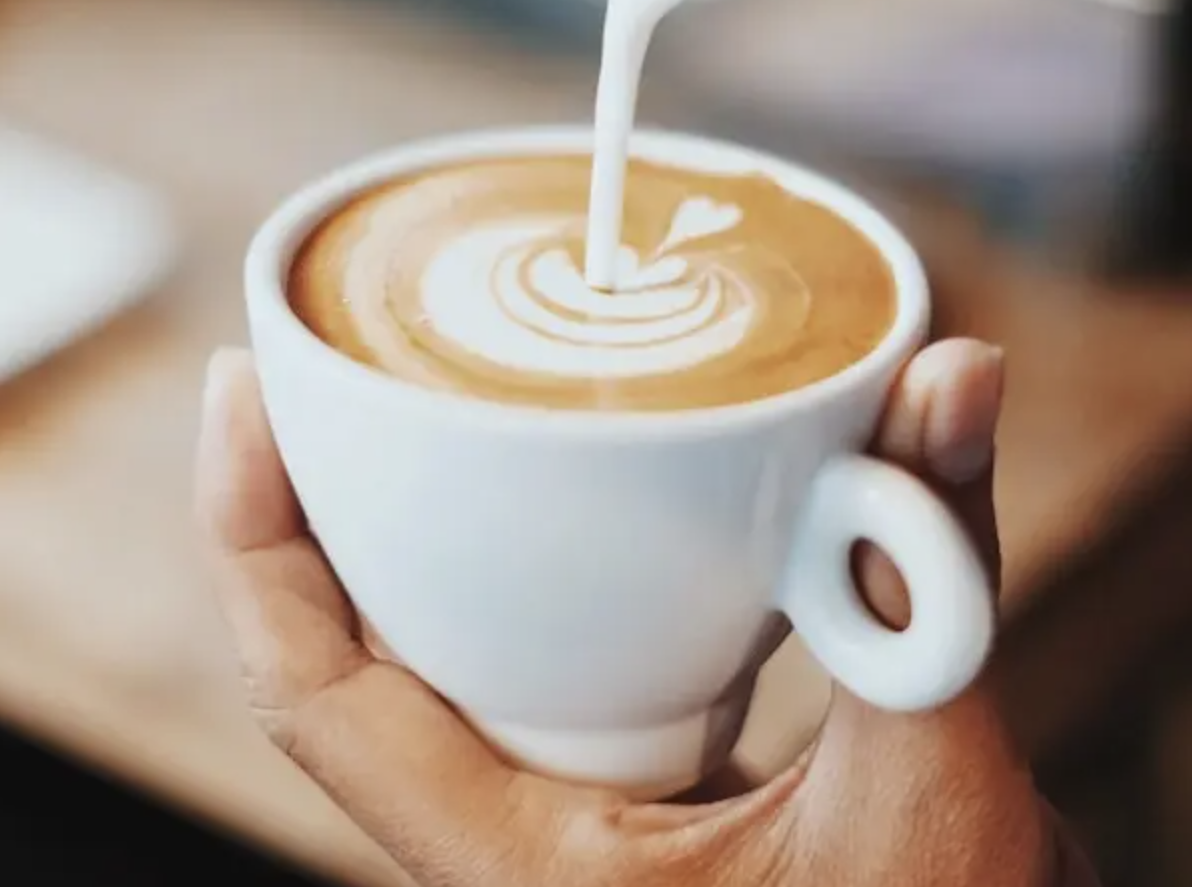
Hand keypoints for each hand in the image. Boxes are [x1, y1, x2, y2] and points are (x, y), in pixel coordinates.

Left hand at [197, 340, 1096, 886]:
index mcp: (520, 873)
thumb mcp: (935, 786)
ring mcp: (571, 837)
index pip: (316, 698)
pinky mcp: (638, 813)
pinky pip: (542, 681)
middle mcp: (516, 854)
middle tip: (324, 356)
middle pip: (354, 662)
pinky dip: (537, 583)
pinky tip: (577, 507)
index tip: (242, 386)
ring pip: (446, 670)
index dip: (250, 538)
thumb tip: (949, 378)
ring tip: (424, 403)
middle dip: (321, 508)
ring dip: (424, 543)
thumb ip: (933, 581)